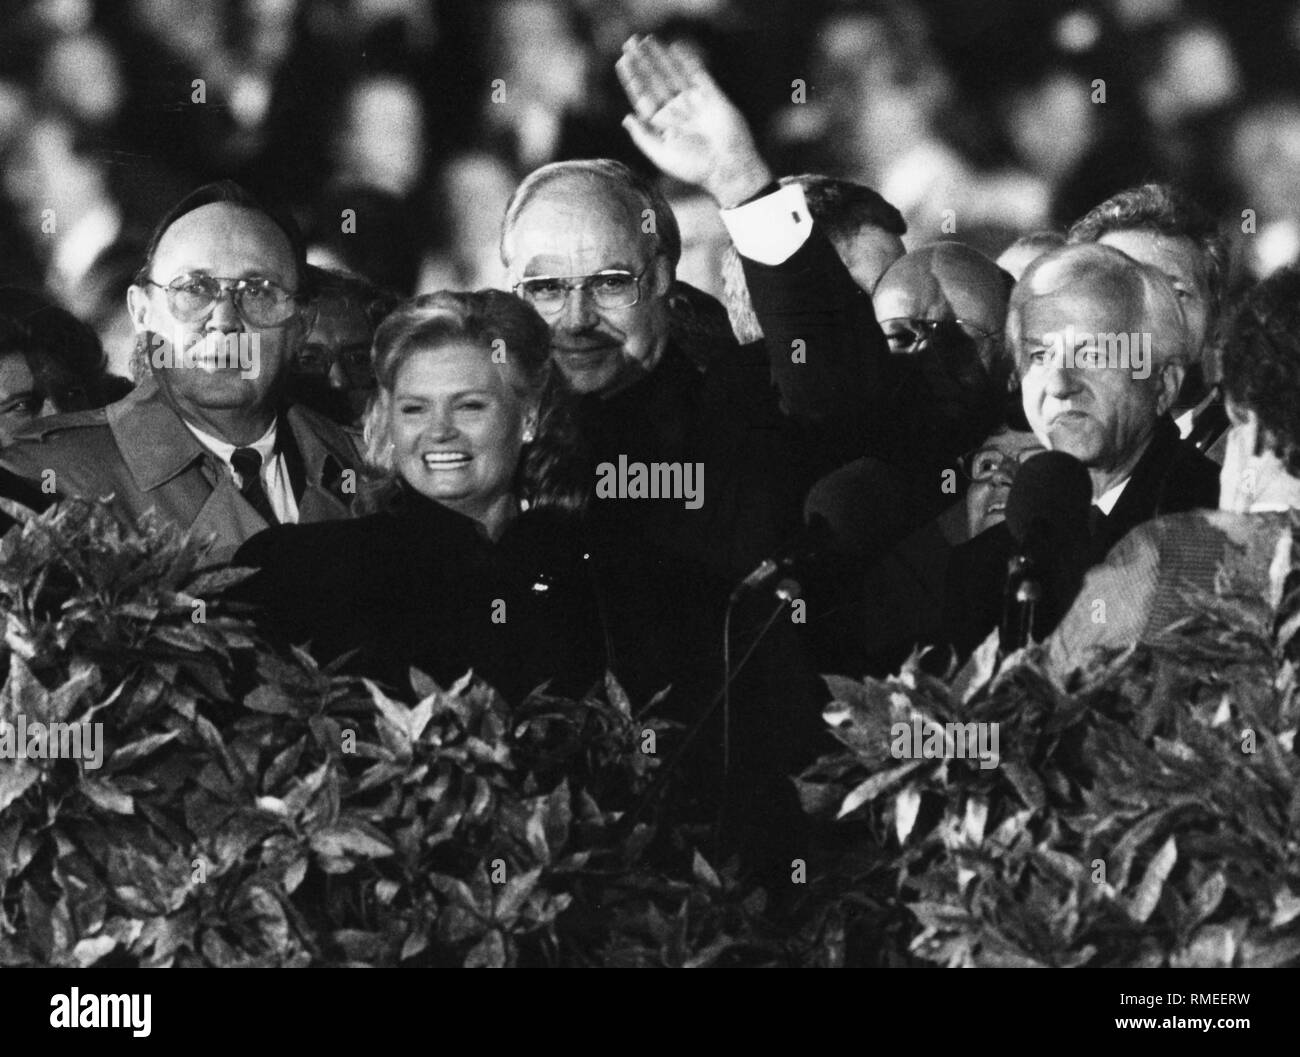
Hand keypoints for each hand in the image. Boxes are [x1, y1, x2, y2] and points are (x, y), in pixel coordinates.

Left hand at [615, 34, 772, 208]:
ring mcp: (693, 102)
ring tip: (647, 40)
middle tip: (630, 43)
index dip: (632, 79)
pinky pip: (697, 73)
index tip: (622, 61)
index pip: (643, 96)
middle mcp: (676, 111)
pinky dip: (686, 60)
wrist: (727, 166)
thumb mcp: (661, 155)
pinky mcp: (711, 96)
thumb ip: (642, 136)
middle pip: (655, 81)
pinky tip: (674, 47)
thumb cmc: (694, 167)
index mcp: (662, 125)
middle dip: (642, 62)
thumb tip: (626, 117)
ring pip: (673, 73)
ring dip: (660, 57)